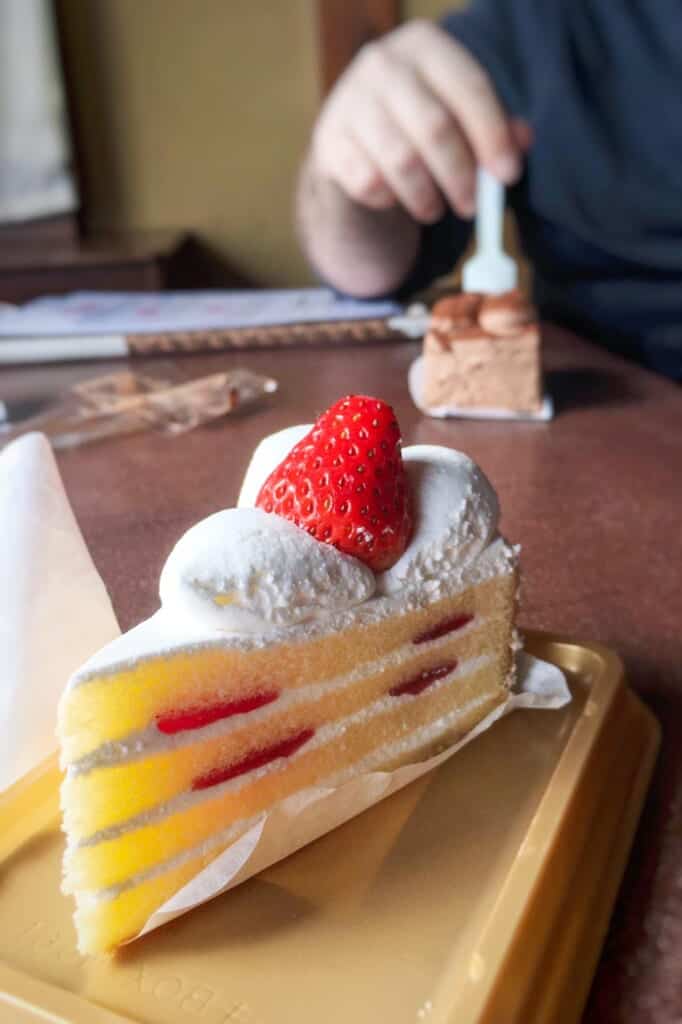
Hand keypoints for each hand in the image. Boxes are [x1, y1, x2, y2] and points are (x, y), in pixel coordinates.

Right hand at [310, 20, 530, 223]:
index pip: (469, 88)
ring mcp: (348, 100)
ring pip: (402, 162)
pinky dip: (389, 201)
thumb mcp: (458, 118)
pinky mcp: (328, 142)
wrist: (352, 145)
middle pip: (435, 128)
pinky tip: (395, 199)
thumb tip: (521, 143)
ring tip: (435, 210)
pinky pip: (369, 183)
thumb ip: (494, 128)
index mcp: (424, 45)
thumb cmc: (417, 128)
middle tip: (472, 205)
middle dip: (461, 176)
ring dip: (426, 197)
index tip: (508, 175)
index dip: (493, 135)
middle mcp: (382, 63)